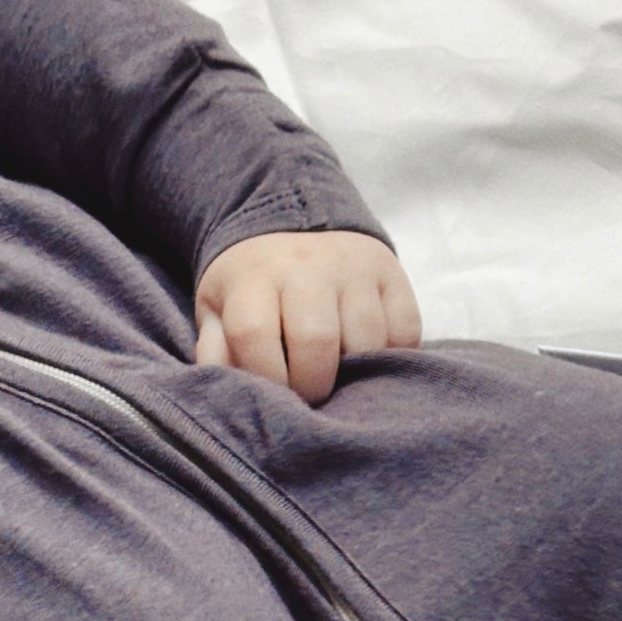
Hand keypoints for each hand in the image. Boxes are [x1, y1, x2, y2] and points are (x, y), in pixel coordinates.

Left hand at [195, 230, 421, 403]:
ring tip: (340, 375)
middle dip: (313, 385)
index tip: (274, 395)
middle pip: (316, 340)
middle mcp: (306, 266)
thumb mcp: (219, 313)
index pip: (254, 335)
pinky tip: (369, 357)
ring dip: (355, 374)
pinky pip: (404, 332)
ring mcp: (354, 267)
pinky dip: (391, 357)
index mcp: (253, 276)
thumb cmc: (254, 289)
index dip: (265, 378)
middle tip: (310, 394)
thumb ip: (216, 355)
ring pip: (366, 340)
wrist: (296, 225)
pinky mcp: (393, 274)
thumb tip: (234, 394)